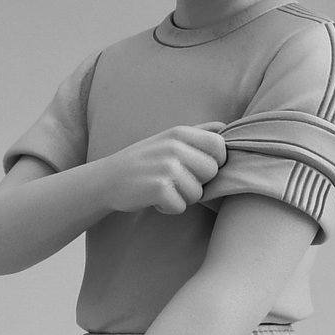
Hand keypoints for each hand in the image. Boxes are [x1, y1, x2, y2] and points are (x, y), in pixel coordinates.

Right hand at [104, 124, 226, 215]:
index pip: (220, 146)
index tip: (198, 167)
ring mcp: (166, 167)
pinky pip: (181, 207)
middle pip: (211, 172)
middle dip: (198, 182)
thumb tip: (225, 127)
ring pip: (197, 194)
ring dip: (182, 197)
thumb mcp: (169, 139)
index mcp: (180, 133)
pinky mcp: (158, 189)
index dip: (215, 161)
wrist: (109, 179)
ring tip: (164, 188)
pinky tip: (155, 198)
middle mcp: (175, 147)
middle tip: (176, 180)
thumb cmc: (145, 161)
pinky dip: (169, 208)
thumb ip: (198, 133)